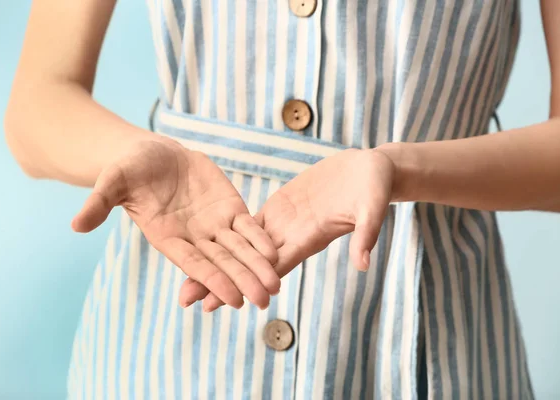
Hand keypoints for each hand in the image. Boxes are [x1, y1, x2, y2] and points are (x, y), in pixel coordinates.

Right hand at [71, 135, 279, 309]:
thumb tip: (74, 225)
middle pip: (223, 262)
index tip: (234, 299)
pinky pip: (248, 226)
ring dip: (258, 266)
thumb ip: (99, 204)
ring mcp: (214, 224)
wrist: (153, 154)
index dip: (214, 280)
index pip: (195, 265)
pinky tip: (276, 253)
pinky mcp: (228, 208)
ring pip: (240, 248)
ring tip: (277, 284)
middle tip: (265, 300)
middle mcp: (194, 237)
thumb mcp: (113, 181)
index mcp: (168, 238)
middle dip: (244, 280)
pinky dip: (260, 239)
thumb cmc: (129, 169)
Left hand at [179, 148, 395, 310]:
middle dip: (218, 280)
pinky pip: (249, 221)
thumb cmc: (374, 188)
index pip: (269, 270)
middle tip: (185, 298)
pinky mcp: (280, 205)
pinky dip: (228, 231)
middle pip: (248, 264)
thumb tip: (363, 264)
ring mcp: (283, 221)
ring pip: (242, 245)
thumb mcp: (372, 208)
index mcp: (309, 239)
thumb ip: (366, 233)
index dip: (241, 286)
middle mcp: (291, 236)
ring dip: (217, 258)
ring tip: (186, 273)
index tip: (214, 305)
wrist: (369, 170)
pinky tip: (207, 236)